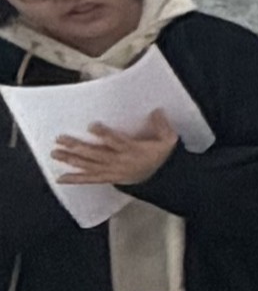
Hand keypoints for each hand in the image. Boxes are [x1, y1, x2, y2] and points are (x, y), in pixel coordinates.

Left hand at [52, 115, 179, 187]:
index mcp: (133, 150)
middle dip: (78, 147)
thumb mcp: (168, 140)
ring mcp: (112, 171)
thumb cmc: (161, 155)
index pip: (117, 142)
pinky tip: (60, 178)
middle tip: (61, 139)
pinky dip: (75, 179)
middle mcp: (120, 161)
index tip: (92, 126)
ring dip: (71, 160)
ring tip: (55, 153)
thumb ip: (162, 125)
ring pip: (89, 166)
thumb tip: (156, 110)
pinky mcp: (108, 178)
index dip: (105, 134)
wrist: (163, 178)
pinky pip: (90, 180)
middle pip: (96, 154)